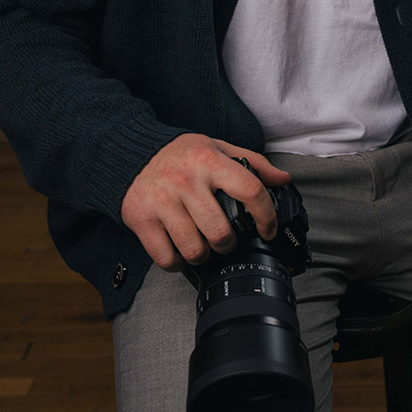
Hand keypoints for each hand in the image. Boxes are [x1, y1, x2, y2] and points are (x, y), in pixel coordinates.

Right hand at [120, 133, 291, 271]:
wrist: (129, 153)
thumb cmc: (178, 154)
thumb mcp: (216, 148)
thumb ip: (252, 162)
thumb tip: (283, 179)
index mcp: (209, 161)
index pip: (250, 190)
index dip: (266, 216)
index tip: (267, 229)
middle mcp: (186, 181)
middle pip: (221, 232)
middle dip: (228, 243)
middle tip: (225, 238)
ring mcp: (162, 202)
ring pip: (195, 250)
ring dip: (202, 255)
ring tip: (201, 244)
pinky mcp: (142, 220)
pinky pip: (167, 259)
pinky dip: (176, 263)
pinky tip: (179, 249)